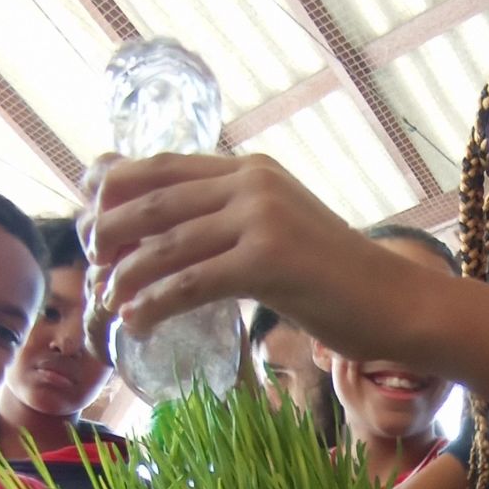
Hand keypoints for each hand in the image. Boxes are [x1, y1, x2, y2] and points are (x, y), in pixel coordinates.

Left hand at [81, 152, 406, 362]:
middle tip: (90, 270)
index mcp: (252, 170)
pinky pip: (190, 281)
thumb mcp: (281, 233)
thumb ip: (235, 223)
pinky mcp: (269, 260)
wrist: (398, 303)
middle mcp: (252, 182)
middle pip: (151, 198)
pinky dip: (153, 304)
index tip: (89, 224)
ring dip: (123, 277)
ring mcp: (262, 218)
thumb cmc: (339, 281)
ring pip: (165, 242)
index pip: (160, 165)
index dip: (111, 190)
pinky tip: (135, 324)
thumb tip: (177, 239)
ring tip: (106, 304)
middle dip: (106, 234)